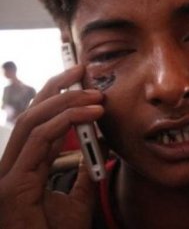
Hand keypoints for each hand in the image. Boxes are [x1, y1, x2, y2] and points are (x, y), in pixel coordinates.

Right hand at [0, 66, 103, 228]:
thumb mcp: (79, 197)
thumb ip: (85, 171)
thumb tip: (99, 146)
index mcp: (25, 164)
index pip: (38, 119)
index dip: (57, 95)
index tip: (81, 80)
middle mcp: (12, 164)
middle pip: (32, 112)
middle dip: (58, 87)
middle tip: (83, 70)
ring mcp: (8, 173)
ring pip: (34, 119)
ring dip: (68, 101)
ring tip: (97, 96)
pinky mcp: (13, 183)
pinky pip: (40, 138)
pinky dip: (66, 120)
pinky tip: (91, 114)